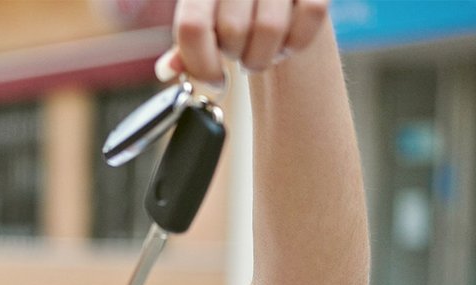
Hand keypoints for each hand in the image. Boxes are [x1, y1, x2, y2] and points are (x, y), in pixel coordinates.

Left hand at [156, 0, 329, 83]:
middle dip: (237, 55)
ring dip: (266, 55)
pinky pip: (309, 16)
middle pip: (232, 32)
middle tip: (242, 51)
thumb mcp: (206, 21)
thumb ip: (187, 46)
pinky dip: (298, 42)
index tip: (214, 81)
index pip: (193, 26)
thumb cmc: (235, 11)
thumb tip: (166, 70)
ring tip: (262, 49)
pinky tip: (287, 41)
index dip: (201, 64)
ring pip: (270, 29)